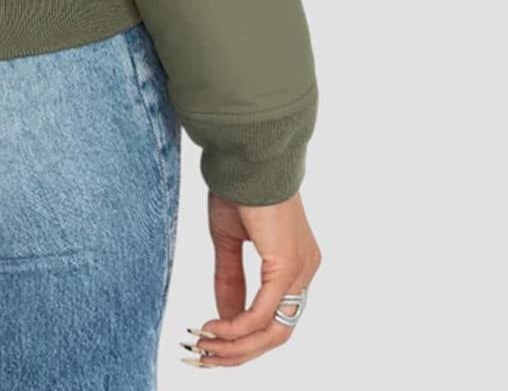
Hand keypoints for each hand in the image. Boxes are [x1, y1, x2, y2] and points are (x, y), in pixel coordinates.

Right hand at [185, 192, 320, 367]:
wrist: (246, 154)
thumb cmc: (238, 186)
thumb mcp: (229, 239)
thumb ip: (230, 279)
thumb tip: (223, 318)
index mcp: (295, 262)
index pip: (275, 317)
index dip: (243, 338)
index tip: (209, 341)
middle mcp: (304, 270)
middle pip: (277, 333)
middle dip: (238, 352)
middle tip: (203, 355)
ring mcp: (299, 270)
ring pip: (273, 331)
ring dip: (236, 347)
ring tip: (203, 347)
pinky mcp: (286, 266)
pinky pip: (264, 312)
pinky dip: (238, 327)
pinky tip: (215, 328)